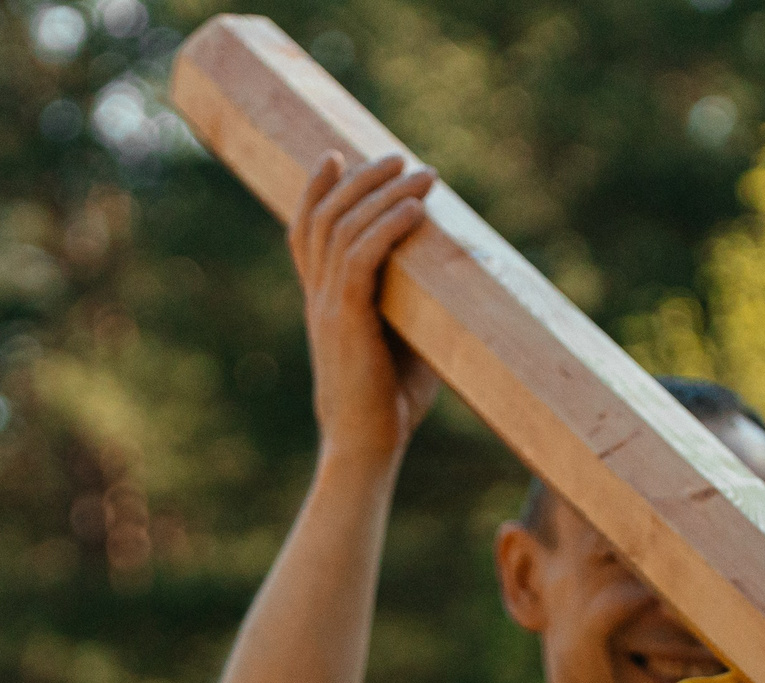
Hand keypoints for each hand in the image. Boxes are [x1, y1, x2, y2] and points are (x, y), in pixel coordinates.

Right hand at [290, 151, 440, 468]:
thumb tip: (460, 279)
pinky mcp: (346, 320)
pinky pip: (361, 257)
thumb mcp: (403, 342)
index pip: (304, 232)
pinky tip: (414, 209)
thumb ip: (415, 307)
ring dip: (382, 193)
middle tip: (398, 156)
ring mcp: (328, 306)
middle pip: (324, 216)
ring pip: (343, 228)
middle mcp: (318, 297)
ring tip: (419, 173)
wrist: (365, 446)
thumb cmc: (390, 403)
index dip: (314, 189)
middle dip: (360, 178)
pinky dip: (387, 226)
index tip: (335, 155)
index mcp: (322, 301)